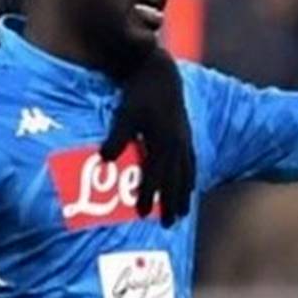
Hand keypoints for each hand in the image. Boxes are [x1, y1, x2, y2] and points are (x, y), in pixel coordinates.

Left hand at [100, 46, 195, 226]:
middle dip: (171, 204)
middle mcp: (177, 145)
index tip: (141, 214)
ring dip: (184, 195)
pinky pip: (192, 163)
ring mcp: (184, 140)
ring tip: (183, 213)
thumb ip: (117, 137)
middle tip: (168, 224)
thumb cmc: (139, 94)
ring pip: (186, 175)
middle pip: (174, 181)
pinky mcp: (186, 134)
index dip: (147, 196)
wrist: (160, 73)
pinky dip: (191, 178)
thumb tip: (105, 158)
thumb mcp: (125, 114)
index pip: (154, 177)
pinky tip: (190, 186)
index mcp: (162, 143)